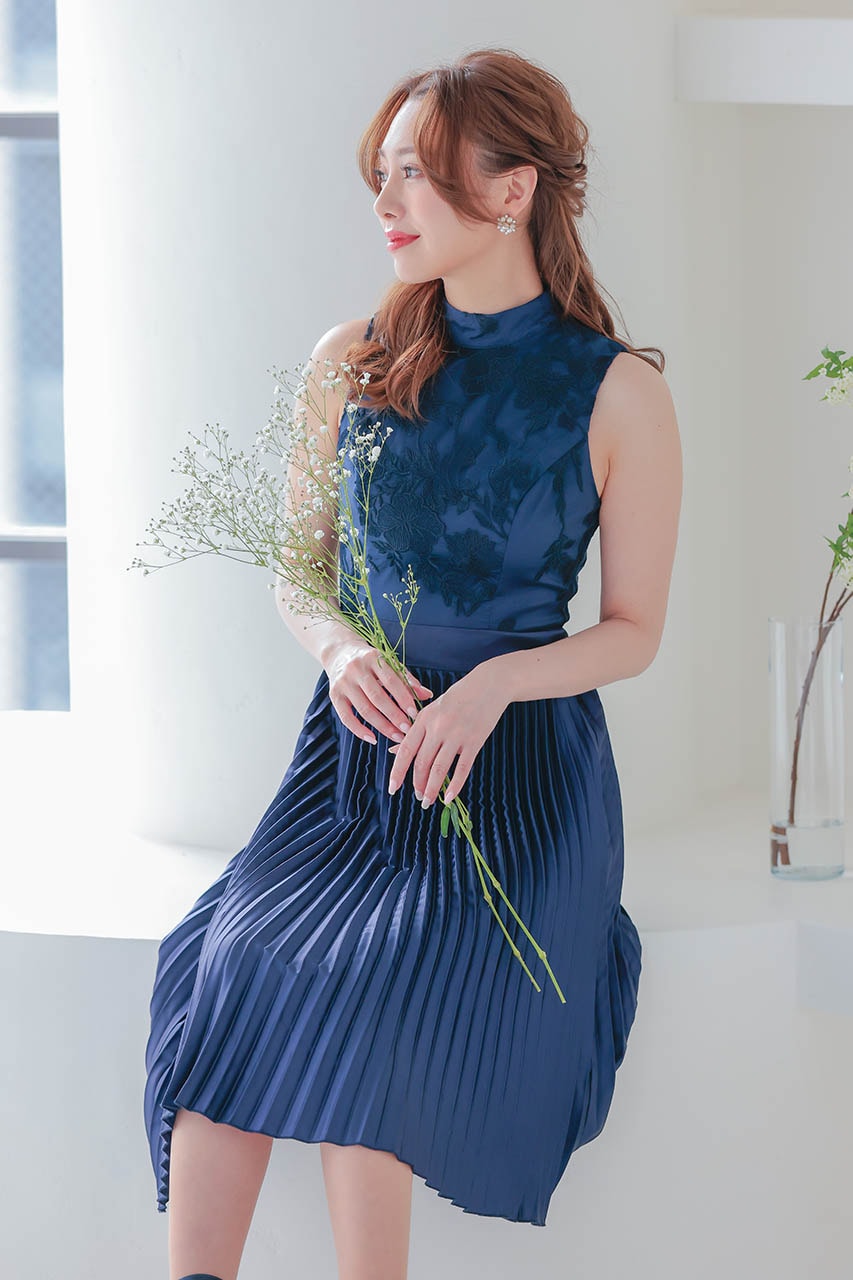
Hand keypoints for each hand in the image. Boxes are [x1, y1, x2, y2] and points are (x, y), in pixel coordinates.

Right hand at [323, 639, 433, 744]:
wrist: (339, 652)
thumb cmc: (369, 661)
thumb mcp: (388, 664)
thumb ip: (406, 680)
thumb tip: (427, 695)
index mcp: (373, 658)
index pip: (391, 680)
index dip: (403, 698)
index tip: (415, 713)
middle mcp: (356, 669)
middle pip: (377, 697)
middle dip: (394, 716)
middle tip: (408, 730)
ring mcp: (343, 683)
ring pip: (364, 709)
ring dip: (382, 726)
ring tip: (396, 736)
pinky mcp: (333, 695)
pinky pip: (346, 717)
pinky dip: (359, 730)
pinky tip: (373, 739)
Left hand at [387, 663, 509, 804]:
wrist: (490, 684)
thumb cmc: (458, 696)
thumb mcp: (433, 708)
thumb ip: (415, 730)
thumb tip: (394, 750)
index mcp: (424, 718)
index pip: (405, 750)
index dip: (397, 772)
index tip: (392, 788)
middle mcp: (438, 727)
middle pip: (422, 763)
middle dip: (417, 784)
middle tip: (418, 797)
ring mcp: (457, 734)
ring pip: (439, 769)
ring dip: (432, 789)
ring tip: (428, 801)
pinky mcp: (475, 741)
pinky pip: (462, 768)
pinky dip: (455, 785)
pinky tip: (449, 797)